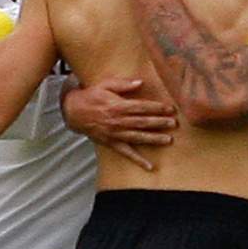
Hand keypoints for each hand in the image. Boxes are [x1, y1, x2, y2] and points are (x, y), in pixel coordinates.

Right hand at [61, 78, 175, 170]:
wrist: (73, 111)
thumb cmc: (91, 96)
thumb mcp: (105, 85)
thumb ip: (123, 84)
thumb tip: (140, 82)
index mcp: (118, 106)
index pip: (142, 107)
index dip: (157, 108)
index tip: (170, 109)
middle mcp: (118, 121)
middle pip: (143, 122)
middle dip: (159, 123)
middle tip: (174, 123)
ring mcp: (115, 134)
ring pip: (138, 137)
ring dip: (154, 139)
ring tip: (169, 140)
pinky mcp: (111, 143)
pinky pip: (126, 153)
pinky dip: (138, 160)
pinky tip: (150, 166)